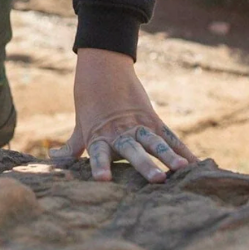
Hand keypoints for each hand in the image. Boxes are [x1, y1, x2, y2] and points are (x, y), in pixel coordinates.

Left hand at [50, 48, 196, 183]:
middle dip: (146, 166)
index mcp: (100, 137)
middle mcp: (121, 133)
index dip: (101, 167)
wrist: (104, 68)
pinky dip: (182, 149)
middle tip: (157, 181)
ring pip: (155, 143)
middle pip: (134, 151)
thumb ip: (71, 148)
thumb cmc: (89, 102)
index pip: (99, 155)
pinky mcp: (152, 119)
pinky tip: (196, 164)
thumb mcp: (81, 125)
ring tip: (182, 169)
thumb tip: (52, 160)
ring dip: (169, 156)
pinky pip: (169, 136)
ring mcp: (139, 125)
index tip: (103, 181)